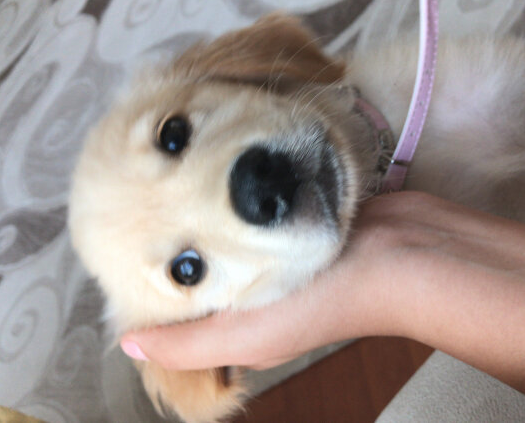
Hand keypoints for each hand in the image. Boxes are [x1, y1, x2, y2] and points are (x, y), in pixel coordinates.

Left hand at [120, 192, 441, 369]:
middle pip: (205, 276)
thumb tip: (127, 346)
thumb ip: (189, 345)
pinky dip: (235, 202)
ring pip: (228, 240)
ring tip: (160, 188)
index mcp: (246, 330)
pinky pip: (255, 213)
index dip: (154, 300)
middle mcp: (259, 294)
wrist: (403, 251)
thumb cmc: (326, 300)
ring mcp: (280, 253)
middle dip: (175, 252)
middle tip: (133, 214)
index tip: (121, 261)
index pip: (187, 320)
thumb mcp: (248, 334)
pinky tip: (209, 178)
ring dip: (202, 221)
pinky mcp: (298, 219)